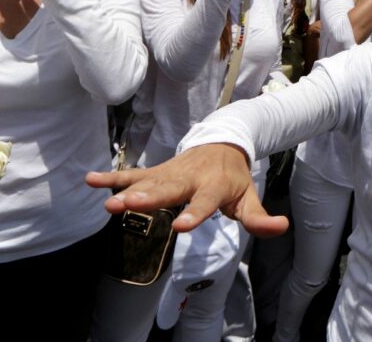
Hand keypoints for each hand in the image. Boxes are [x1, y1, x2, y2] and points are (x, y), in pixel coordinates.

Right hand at [86, 143, 287, 234]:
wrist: (222, 143)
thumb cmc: (234, 178)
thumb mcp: (249, 199)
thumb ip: (260, 218)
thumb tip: (281, 227)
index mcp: (214, 185)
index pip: (204, 202)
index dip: (194, 214)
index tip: (180, 227)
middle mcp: (189, 177)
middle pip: (168, 188)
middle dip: (149, 198)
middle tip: (129, 207)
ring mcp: (169, 172)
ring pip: (147, 182)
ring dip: (127, 192)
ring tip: (109, 204)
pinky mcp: (156, 172)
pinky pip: (132, 175)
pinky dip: (111, 178)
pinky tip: (90, 180)